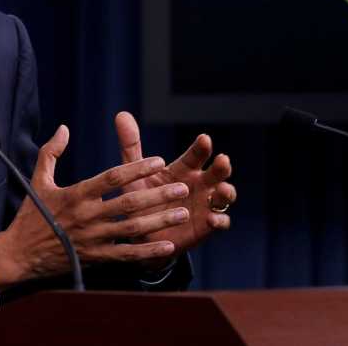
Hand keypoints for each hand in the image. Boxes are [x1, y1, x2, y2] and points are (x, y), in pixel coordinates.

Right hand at [0, 125, 191, 289]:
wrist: (18, 254)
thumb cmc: (30, 215)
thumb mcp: (38, 180)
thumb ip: (51, 152)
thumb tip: (63, 128)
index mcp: (75, 194)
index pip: (112, 177)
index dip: (136, 168)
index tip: (158, 161)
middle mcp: (87, 216)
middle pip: (129, 203)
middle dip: (159, 195)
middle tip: (182, 187)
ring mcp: (92, 239)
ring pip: (133, 229)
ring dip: (160, 220)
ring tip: (183, 212)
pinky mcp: (95, 258)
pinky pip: (126, 255)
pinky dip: (148, 251)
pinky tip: (168, 245)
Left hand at [114, 111, 235, 259]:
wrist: (141, 234)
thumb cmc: (140, 199)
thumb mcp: (133, 174)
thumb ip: (131, 146)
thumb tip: (121, 114)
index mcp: (184, 168)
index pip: (197, 154)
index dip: (202, 147)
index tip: (204, 139)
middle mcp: (200, 183)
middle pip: (217, 171)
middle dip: (222, 166)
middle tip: (222, 160)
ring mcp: (206, 204)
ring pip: (225, 195)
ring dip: (227, 191)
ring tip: (222, 190)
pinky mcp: (207, 225)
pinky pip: (221, 222)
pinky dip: (220, 220)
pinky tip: (213, 219)